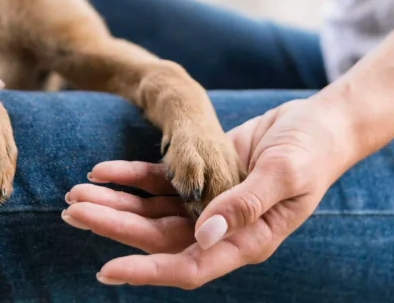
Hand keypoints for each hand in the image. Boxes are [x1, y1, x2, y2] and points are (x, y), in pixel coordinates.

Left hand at [61, 95, 358, 288]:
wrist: (322, 122)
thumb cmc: (312, 151)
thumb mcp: (284, 174)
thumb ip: (245, 205)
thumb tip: (203, 236)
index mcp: (247, 241)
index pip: (188, 267)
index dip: (147, 271)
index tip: (106, 270)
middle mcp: (221, 230)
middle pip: (157, 239)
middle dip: (113, 227)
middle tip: (71, 212)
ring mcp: (209, 204)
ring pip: (151, 212)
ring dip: (114, 203)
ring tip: (75, 193)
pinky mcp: (202, 175)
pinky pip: (158, 181)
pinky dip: (130, 176)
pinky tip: (102, 170)